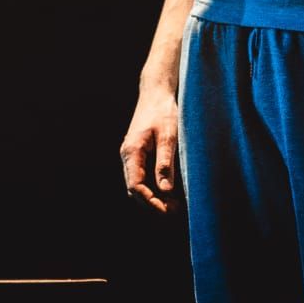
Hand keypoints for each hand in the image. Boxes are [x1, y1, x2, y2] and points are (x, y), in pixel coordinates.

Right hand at [120, 81, 181, 215]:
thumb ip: (165, 163)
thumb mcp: (168, 136)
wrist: (157, 91)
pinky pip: (143, 176)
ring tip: (175, 204)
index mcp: (132, 151)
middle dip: (152, 203)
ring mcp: (132, 154)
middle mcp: (128, 155)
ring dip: (153, 197)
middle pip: (134, 189)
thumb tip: (165, 190)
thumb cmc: (163, 111)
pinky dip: (154, 187)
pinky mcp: (139, 153)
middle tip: (175, 210)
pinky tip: (170, 190)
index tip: (168, 211)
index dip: (150, 202)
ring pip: (138, 184)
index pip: (135, 186)